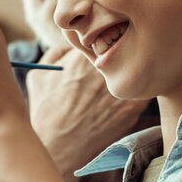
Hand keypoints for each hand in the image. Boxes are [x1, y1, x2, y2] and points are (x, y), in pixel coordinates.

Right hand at [26, 46, 148, 180]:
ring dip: (131, 70)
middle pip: (122, 48)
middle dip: (118, 51)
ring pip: (135, 69)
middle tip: (112, 61)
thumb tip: (73, 43)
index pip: (101, 32)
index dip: (101, 39)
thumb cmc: (45, 112)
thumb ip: (57, 52)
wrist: (58, 148)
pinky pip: (141, 90)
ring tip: (122, 78)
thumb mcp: (40, 76)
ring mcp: (120, 90)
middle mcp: (104, 71)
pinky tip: (124, 96)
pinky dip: (136, 90)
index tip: (99, 46)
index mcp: (81, 58)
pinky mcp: (131, 109)